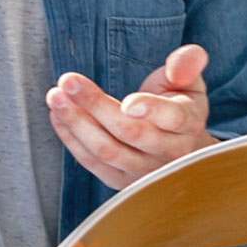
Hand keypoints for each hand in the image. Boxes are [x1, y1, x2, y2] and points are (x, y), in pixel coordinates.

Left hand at [45, 44, 213, 188]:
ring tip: (55, 96)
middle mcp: (169, 153)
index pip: (173, 118)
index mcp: (188, 124)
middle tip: (68, 80)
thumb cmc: (181, 107)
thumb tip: (179, 66)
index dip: (151, 110)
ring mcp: (144, 172)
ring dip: (76, 123)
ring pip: (107, 150)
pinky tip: (58, 115)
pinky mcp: (121, 181)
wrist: (181, 152)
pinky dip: (71, 140)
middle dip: (95, 104)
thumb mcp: (191, 82)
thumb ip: (188, 64)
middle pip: (129, 132)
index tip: (128, 101)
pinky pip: (92, 163)